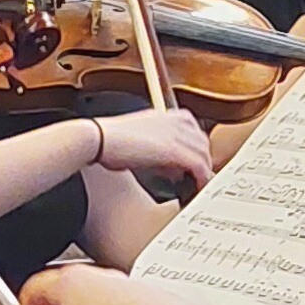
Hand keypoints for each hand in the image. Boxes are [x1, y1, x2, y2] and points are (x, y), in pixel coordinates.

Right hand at [92, 106, 217, 192]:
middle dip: (203, 163)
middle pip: (203, 145)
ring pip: (204, 156)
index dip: (198, 153)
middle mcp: (177, 121)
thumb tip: (175, 170)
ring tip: (197, 188)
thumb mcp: (145, 140)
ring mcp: (176, 134)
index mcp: (171, 115)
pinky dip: (201, 179)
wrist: (99, 138)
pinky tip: (197, 189)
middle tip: (198, 181)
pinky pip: (199, 166)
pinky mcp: (173, 149)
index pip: (197, 134)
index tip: (196, 167)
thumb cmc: (113, 141)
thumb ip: (162, 151)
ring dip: (204, 173)